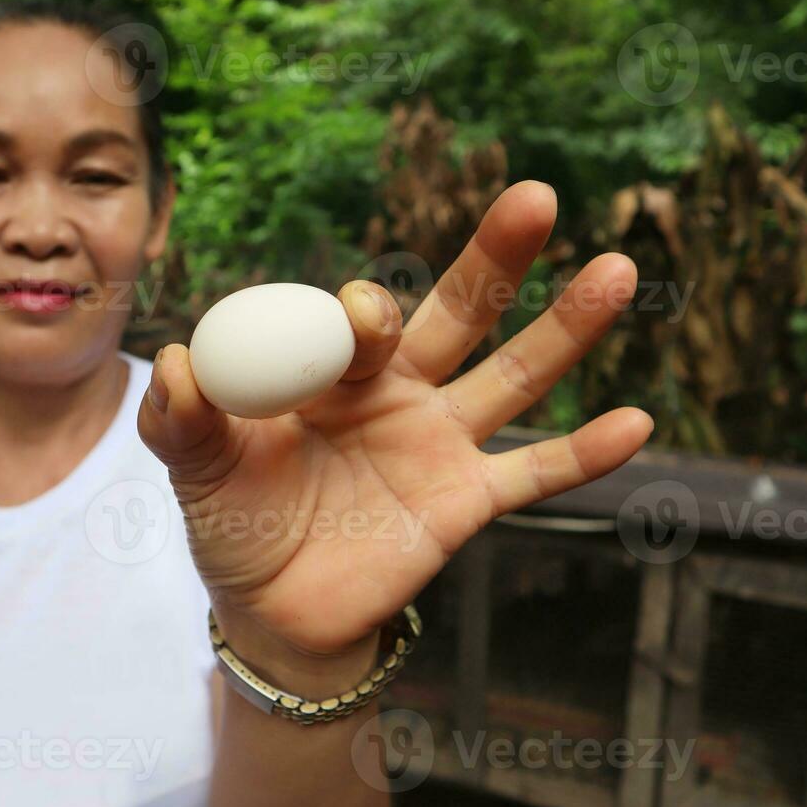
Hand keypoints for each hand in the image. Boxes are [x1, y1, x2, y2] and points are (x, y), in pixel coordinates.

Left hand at [137, 181, 652, 689]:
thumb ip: (180, 417)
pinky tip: (637, 421)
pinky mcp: (467, 501)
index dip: (365, 312)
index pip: (362, 317)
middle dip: (495, 257)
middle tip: (538, 197)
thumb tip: (170, 361)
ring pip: (513, 377)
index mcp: (332, 368)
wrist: (272, 608)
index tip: (357, 318)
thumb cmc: (233, 518)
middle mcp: (396, 389)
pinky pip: (534, 475)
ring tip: (618, 270)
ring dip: (566, 329)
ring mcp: (440, 442)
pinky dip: (584, 454)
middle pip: (458, 312)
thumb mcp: (194, 466)